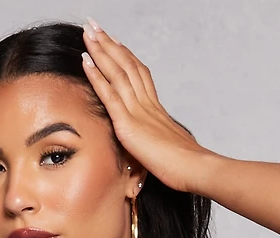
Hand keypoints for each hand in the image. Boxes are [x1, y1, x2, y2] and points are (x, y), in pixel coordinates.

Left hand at [81, 19, 209, 193]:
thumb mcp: (169, 151)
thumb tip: (156, 150)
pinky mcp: (128, 124)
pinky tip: (85, 60)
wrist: (194, 168)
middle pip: (127, 65)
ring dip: (101, 50)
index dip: (126, 55)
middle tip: (96, 25)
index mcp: (156, 110)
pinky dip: (96, 75)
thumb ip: (158, 145)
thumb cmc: (185, 166)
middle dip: (110, 44)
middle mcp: (147, 104)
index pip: (139, 74)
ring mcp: (138, 111)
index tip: (114, 41)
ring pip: (118, 72)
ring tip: (89, 32)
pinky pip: (109, 94)